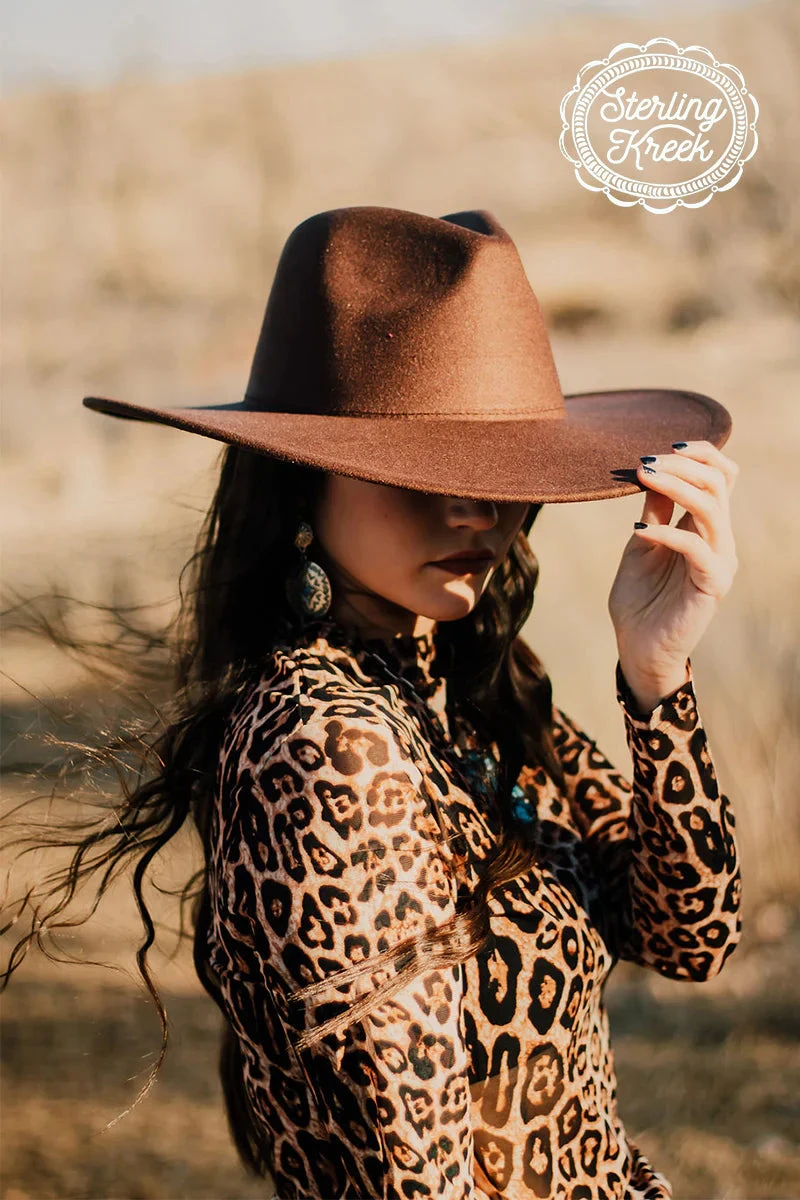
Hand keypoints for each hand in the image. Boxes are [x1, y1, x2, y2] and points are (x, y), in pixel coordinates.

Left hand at [607, 440, 738, 709]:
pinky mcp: (712, 585)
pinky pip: (697, 548)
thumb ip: (655, 510)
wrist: (639, 648)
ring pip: (712, 507)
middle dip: (681, 465)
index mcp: (705, 527)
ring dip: (676, 486)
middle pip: (718, 483)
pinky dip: (667, 532)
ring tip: (644, 478)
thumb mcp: (642, 544)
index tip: (660, 448)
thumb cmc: (639, 599)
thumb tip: (651, 470)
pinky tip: (639, 530)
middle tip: (644, 463)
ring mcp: (719, 561)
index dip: (700, 454)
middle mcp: (719, 540)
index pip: (721, 476)